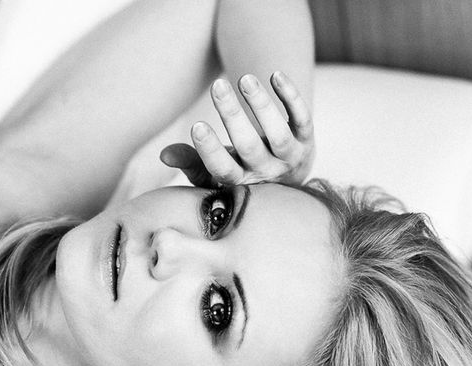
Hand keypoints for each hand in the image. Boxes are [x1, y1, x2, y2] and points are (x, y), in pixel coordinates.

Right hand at [160, 71, 313, 186]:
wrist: (285, 180)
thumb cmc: (238, 172)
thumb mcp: (212, 174)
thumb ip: (190, 163)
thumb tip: (164, 155)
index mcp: (239, 183)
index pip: (223, 170)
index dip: (210, 150)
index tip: (196, 126)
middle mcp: (266, 172)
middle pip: (249, 147)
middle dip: (233, 116)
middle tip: (218, 86)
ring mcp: (289, 157)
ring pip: (278, 133)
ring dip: (261, 105)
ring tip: (244, 78)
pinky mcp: (306, 139)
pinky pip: (302, 117)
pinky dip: (290, 96)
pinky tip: (276, 75)